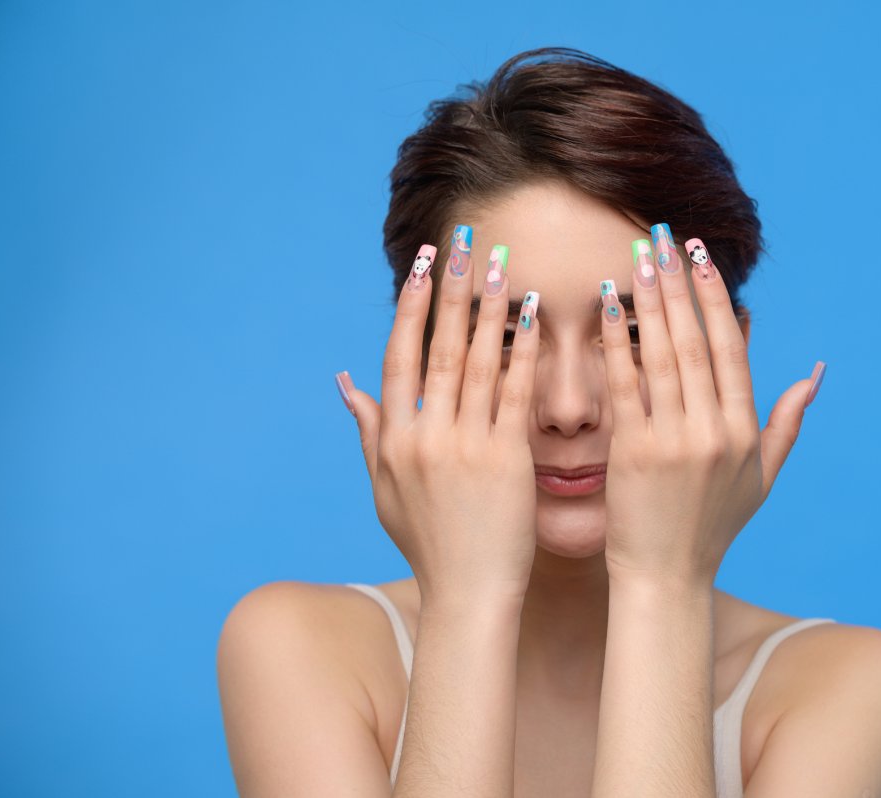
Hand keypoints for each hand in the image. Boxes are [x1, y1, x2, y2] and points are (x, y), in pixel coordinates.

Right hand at [335, 229, 542, 605]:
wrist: (470, 596)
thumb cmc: (430, 545)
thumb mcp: (384, 490)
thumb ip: (368, 432)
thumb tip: (344, 381)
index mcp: (395, 441)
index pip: (400, 359)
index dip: (412, 309)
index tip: (424, 267)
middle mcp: (425, 437)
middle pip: (441, 348)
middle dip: (454, 289)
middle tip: (466, 241)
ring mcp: (466, 446)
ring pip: (479, 361)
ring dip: (490, 308)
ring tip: (502, 264)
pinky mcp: (506, 459)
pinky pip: (516, 393)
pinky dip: (524, 351)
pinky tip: (535, 315)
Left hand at [598, 225, 825, 586]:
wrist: (667, 579)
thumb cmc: (712, 529)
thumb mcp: (761, 478)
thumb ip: (788, 422)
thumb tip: (817, 372)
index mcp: (744, 430)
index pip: (732, 348)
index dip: (716, 298)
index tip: (702, 257)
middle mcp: (716, 431)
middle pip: (698, 341)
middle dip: (681, 283)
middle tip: (665, 236)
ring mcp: (676, 442)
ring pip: (664, 356)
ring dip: (651, 301)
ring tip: (639, 256)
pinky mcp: (635, 454)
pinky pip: (625, 387)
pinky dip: (616, 345)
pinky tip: (604, 307)